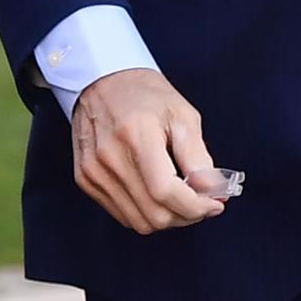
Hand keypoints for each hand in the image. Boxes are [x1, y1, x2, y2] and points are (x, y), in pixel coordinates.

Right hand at [68, 68, 227, 234]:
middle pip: (153, 214)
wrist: (103, 79)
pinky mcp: (85, 179)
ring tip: (182, 199)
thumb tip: (213, 193)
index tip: (215, 205)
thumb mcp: (183, 116)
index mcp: (137, 135)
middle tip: (203, 203)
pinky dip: (145, 213)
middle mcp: (110, 157)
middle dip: (186, 216)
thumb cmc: (146, 94)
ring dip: (167, 219)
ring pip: (138, 222)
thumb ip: (198, 158)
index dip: (196, 206)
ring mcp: (93, 171)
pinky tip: (157, 195)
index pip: (166, 191)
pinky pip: (122, 214)